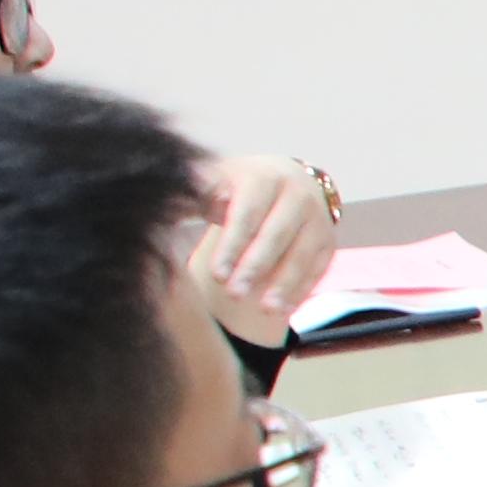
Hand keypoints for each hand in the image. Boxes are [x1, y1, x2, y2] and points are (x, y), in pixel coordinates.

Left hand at [197, 152, 338, 344]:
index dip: (233, 246)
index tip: (216, 275)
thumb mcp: (214, 181)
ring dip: (284, 284)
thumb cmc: (237, 187)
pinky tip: (282, 309)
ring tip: (264, 310)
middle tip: (233, 294)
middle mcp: (298, 193)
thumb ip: (189, 195)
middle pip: (276, 235)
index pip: (248, 214)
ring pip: (302, 254)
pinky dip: (301, 289)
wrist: (286, 178)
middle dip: (255, 267)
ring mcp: (318, 218)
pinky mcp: (328, 240)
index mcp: (264, 177)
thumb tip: (158, 208)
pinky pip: (317, 268)